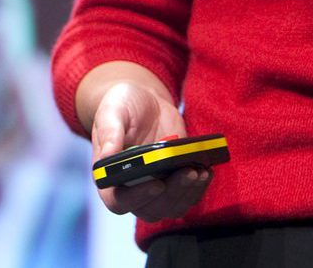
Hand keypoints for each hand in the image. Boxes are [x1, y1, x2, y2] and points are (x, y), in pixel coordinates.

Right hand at [85, 68, 207, 221]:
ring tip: (200, 172)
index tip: (157, 184)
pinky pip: (186, 197)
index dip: (137, 198)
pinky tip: (206, 171)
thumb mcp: (112, 111)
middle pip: (151, 209)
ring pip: (171, 207)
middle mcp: (130, 188)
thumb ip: (109, 133)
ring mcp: (154, 188)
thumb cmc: (123, 106)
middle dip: (172, 193)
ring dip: (188, 193)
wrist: (146, 104)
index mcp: (109, 176)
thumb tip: (106, 157)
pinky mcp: (173, 183)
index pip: (118, 201)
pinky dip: (198, 189)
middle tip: (188, 172)